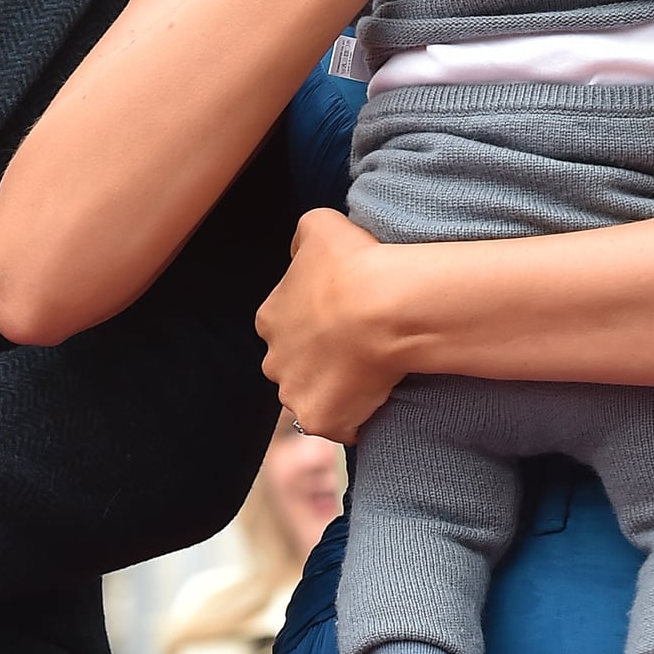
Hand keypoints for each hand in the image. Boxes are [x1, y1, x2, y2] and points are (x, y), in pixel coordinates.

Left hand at [256, 210, 405, 442]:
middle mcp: (274, 361)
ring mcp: (295, 395)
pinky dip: (356, 420)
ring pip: (313, 398)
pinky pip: (340, 427)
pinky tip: (378, 401)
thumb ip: (302, 239)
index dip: (316, 326)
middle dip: (319, 363)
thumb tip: (300, 252)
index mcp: (269, 319)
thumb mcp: (320, 225)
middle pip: (295, 368)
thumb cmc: (355, 262)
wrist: (384, 306)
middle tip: (358, 351)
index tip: (344, 322)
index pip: (286, 328)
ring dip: (335, 392)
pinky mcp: (322, 421)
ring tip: (371, 377)